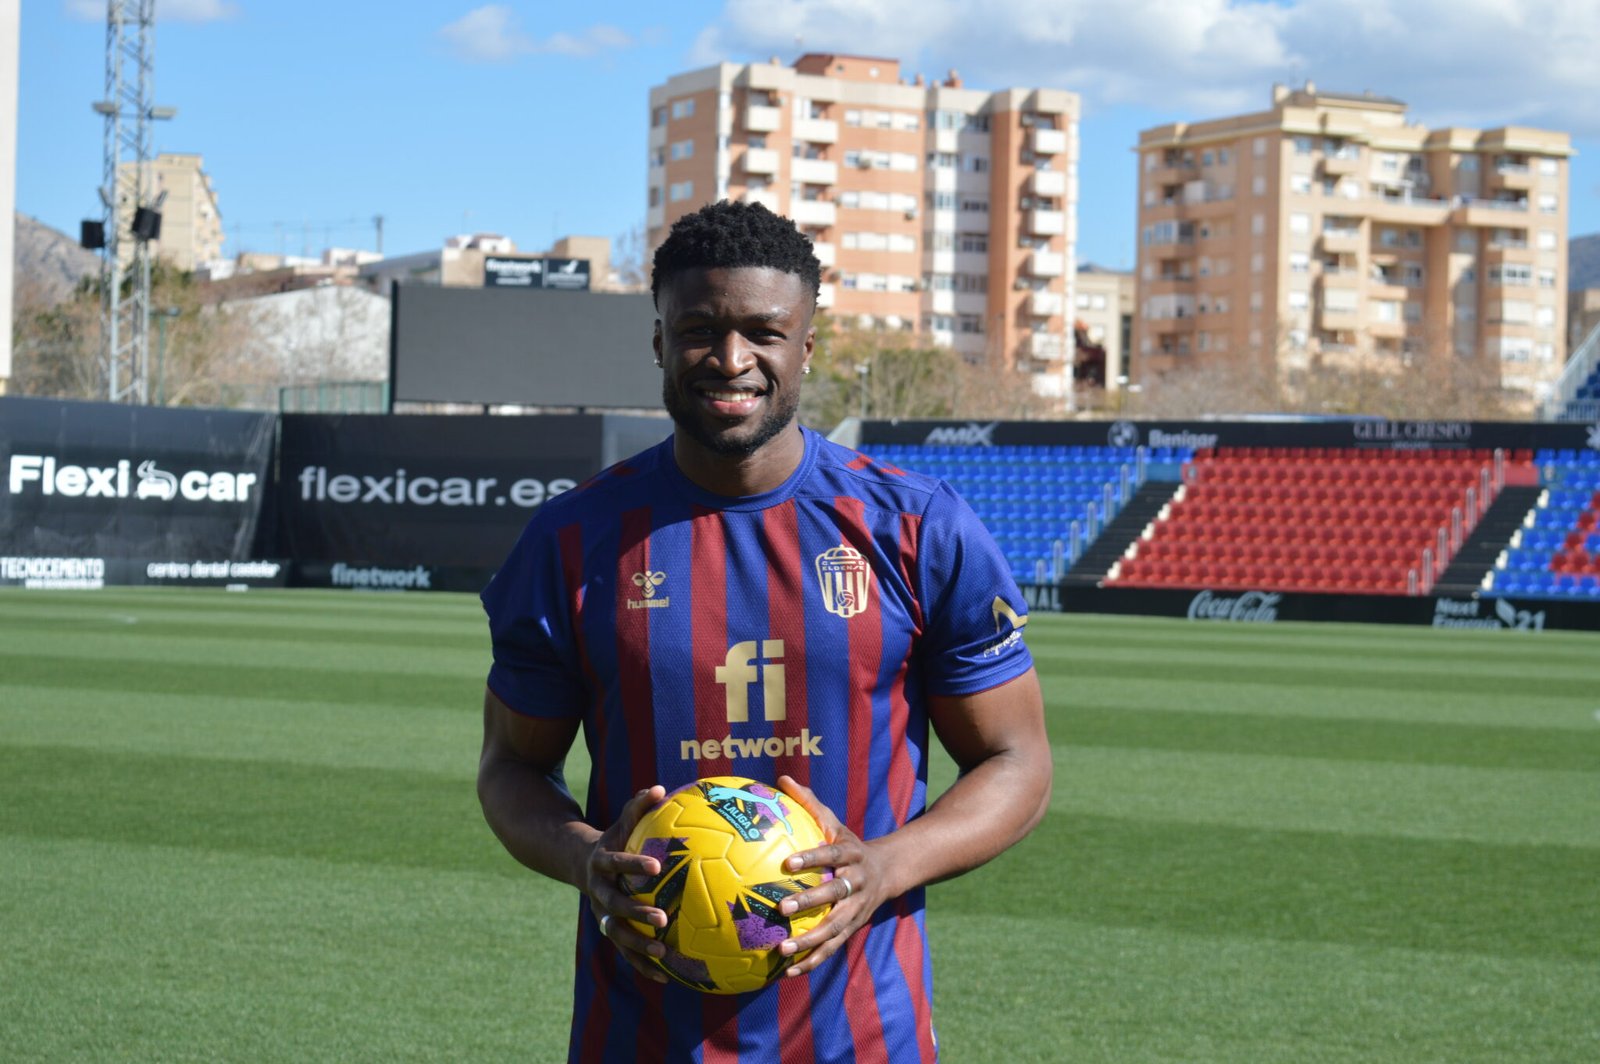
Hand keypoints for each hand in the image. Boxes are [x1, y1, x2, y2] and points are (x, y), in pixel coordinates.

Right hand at [585, 785, 670, 982]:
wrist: (581, 864)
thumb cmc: (613, 840)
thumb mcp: (621, 823)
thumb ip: (638, 806)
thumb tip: (659, 787)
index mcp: (602, 864)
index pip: (617, 863)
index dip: (634, 865)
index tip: (656, 867)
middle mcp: (599, 892)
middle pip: (615, 905)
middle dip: (637, 912)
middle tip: (662, 917)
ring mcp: (602, 913)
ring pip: (617, 934)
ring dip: (638, 945)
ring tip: (663, 951)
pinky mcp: (610, 929)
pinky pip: (625, 951)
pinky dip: (641, 963)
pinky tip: (663, 976)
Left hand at [772, 775, 886, 977]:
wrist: (888, 872)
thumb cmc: (849, 844)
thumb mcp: (834, 822)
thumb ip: (809, 803)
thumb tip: (781, 779)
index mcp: (852, 855)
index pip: (832, 855)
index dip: (812, 858)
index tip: (788, 863)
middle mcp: (857, 884)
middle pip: (835, 895)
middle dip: (809, 902)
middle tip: (781, 907)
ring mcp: (857, 909)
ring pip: (834, 928)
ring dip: (810, 941)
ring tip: (782, 950)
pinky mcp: (852, 928)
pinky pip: (832, 947)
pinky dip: (813, 960)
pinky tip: (788, 971)